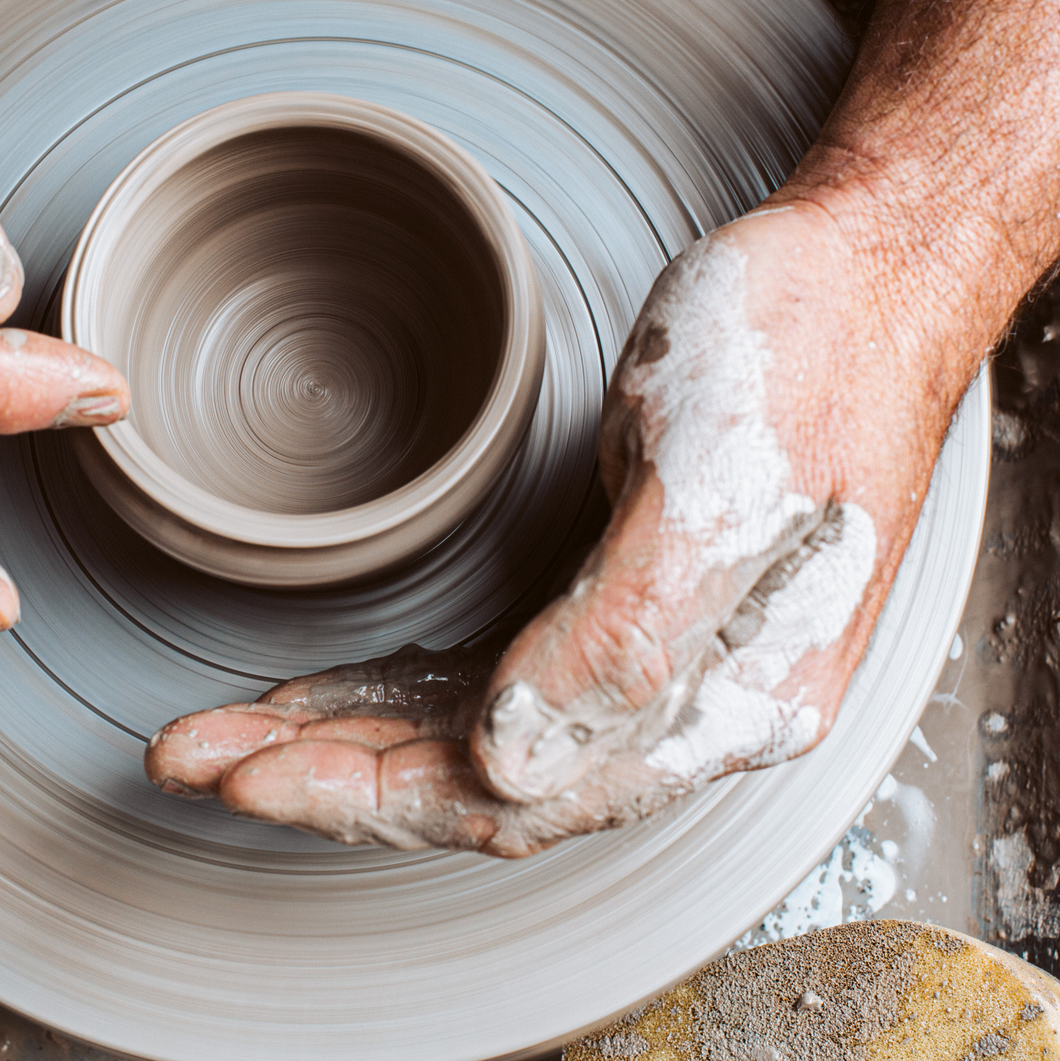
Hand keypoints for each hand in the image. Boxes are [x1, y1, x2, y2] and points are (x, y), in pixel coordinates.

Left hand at [145, 202, 966, 854]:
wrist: (868, 264)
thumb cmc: (802, 354)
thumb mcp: (715, 485)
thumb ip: (621, 641)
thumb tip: (506, 763)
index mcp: (723, 702)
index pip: (509, 796)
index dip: (365, 792)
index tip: (243, 769)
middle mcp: (687, 702)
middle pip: (472, 781)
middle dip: (323, 772)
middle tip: (191, 753)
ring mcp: (654, 652)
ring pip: (467, 735)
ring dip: (344, 736)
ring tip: (225, 731)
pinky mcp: (622, 591)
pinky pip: (489, 674)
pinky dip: (398, 690)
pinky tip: (326, 691)